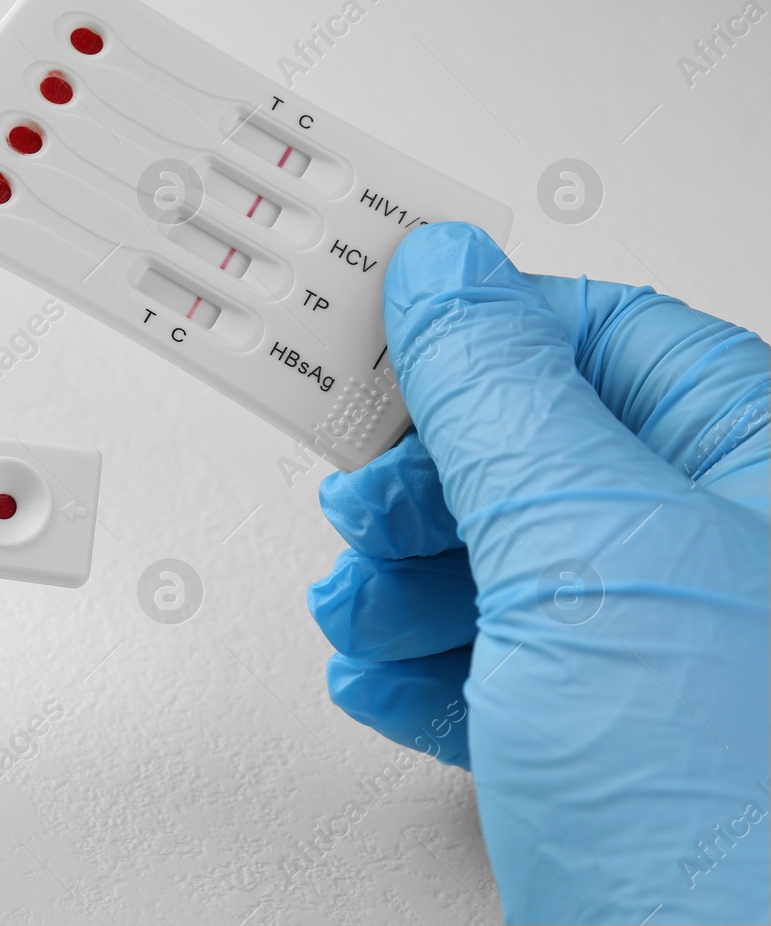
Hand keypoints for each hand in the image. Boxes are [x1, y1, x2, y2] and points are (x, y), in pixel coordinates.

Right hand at [307, 223, 767, 923]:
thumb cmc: (737, 816)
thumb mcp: (591, 556)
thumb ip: (500, 396)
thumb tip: (443, 273)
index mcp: (757, 463)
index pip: (595, 333)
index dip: (473, 330)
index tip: (367, 333)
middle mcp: (717, 550)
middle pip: (528, 451)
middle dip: (420, 483)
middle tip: (359, 507)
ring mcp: (660, 653)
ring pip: (498, 561)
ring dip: (399, 582)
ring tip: (359, 612)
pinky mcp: (603, 741)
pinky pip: (492, 663)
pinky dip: (417, 663)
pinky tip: (384, 676)